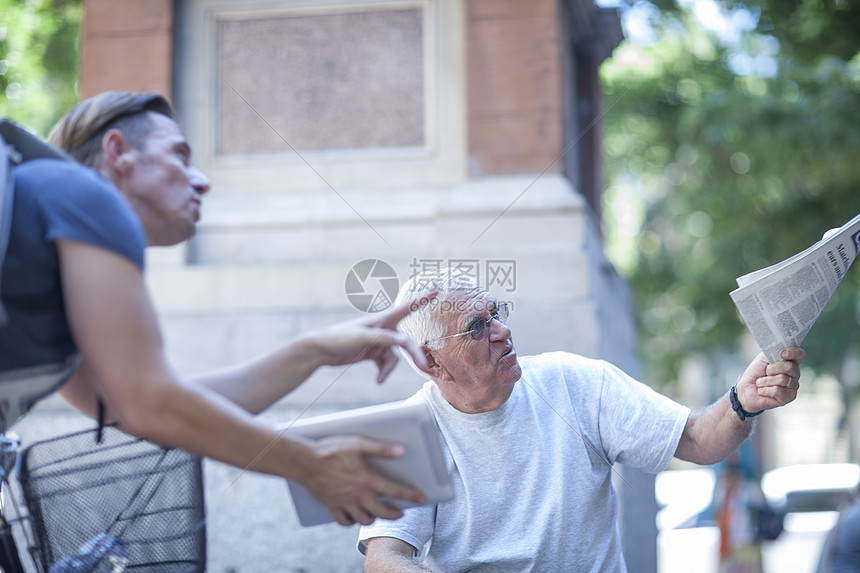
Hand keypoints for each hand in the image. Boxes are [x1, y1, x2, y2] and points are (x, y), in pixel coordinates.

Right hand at [300, 435, 425, 525]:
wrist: (304, 462)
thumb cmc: (331, 450)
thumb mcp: (358, 444)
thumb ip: (381, 449)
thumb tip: (402, 451)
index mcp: (367, 480)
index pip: (395, 492)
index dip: (411, 496)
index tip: (422, 499)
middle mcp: (357, 496)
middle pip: (382, 512)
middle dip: (395, 514)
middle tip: (401, 512)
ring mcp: (344, 503)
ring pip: (364, 519)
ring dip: (375, 518)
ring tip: (379, 513)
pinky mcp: (332, 506)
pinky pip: (344, 521)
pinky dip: (352, 521)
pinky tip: (355, 516)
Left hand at [306, 292, 437, 381]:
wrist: (321, 350)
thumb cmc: (339, 337)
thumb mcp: (362, 337)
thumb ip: (384, 338)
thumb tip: (404, 342)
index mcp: (382, 320)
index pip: (407, 308)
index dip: (422, 299)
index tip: (437, 291)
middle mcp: (384, 329)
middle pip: (406, 342)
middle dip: (415, 355)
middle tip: (425, 367)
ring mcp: (379, 342)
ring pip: (395, 357)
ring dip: (389, 369)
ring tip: (380, 379)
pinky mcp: (373, 352)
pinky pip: (385, 364)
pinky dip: (383, 372)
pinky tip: (378, 380)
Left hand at [736, 347, 805, 412]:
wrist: (746, 389)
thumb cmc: (756, 373)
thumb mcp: (763, 358)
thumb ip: (773, 352)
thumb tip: (782, 349)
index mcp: (790, 362)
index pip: (800, 354)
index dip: (793, 352)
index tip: (781, 353)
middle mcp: (795, 374)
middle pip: (790, 367)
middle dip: (772, 369)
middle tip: (765, 372)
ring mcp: (793, 386)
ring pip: (782, 379)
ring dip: (766, 381)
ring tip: (761, 383)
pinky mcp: (789, 397)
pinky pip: (778, 391)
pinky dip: (765, 390)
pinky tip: (763, 391)